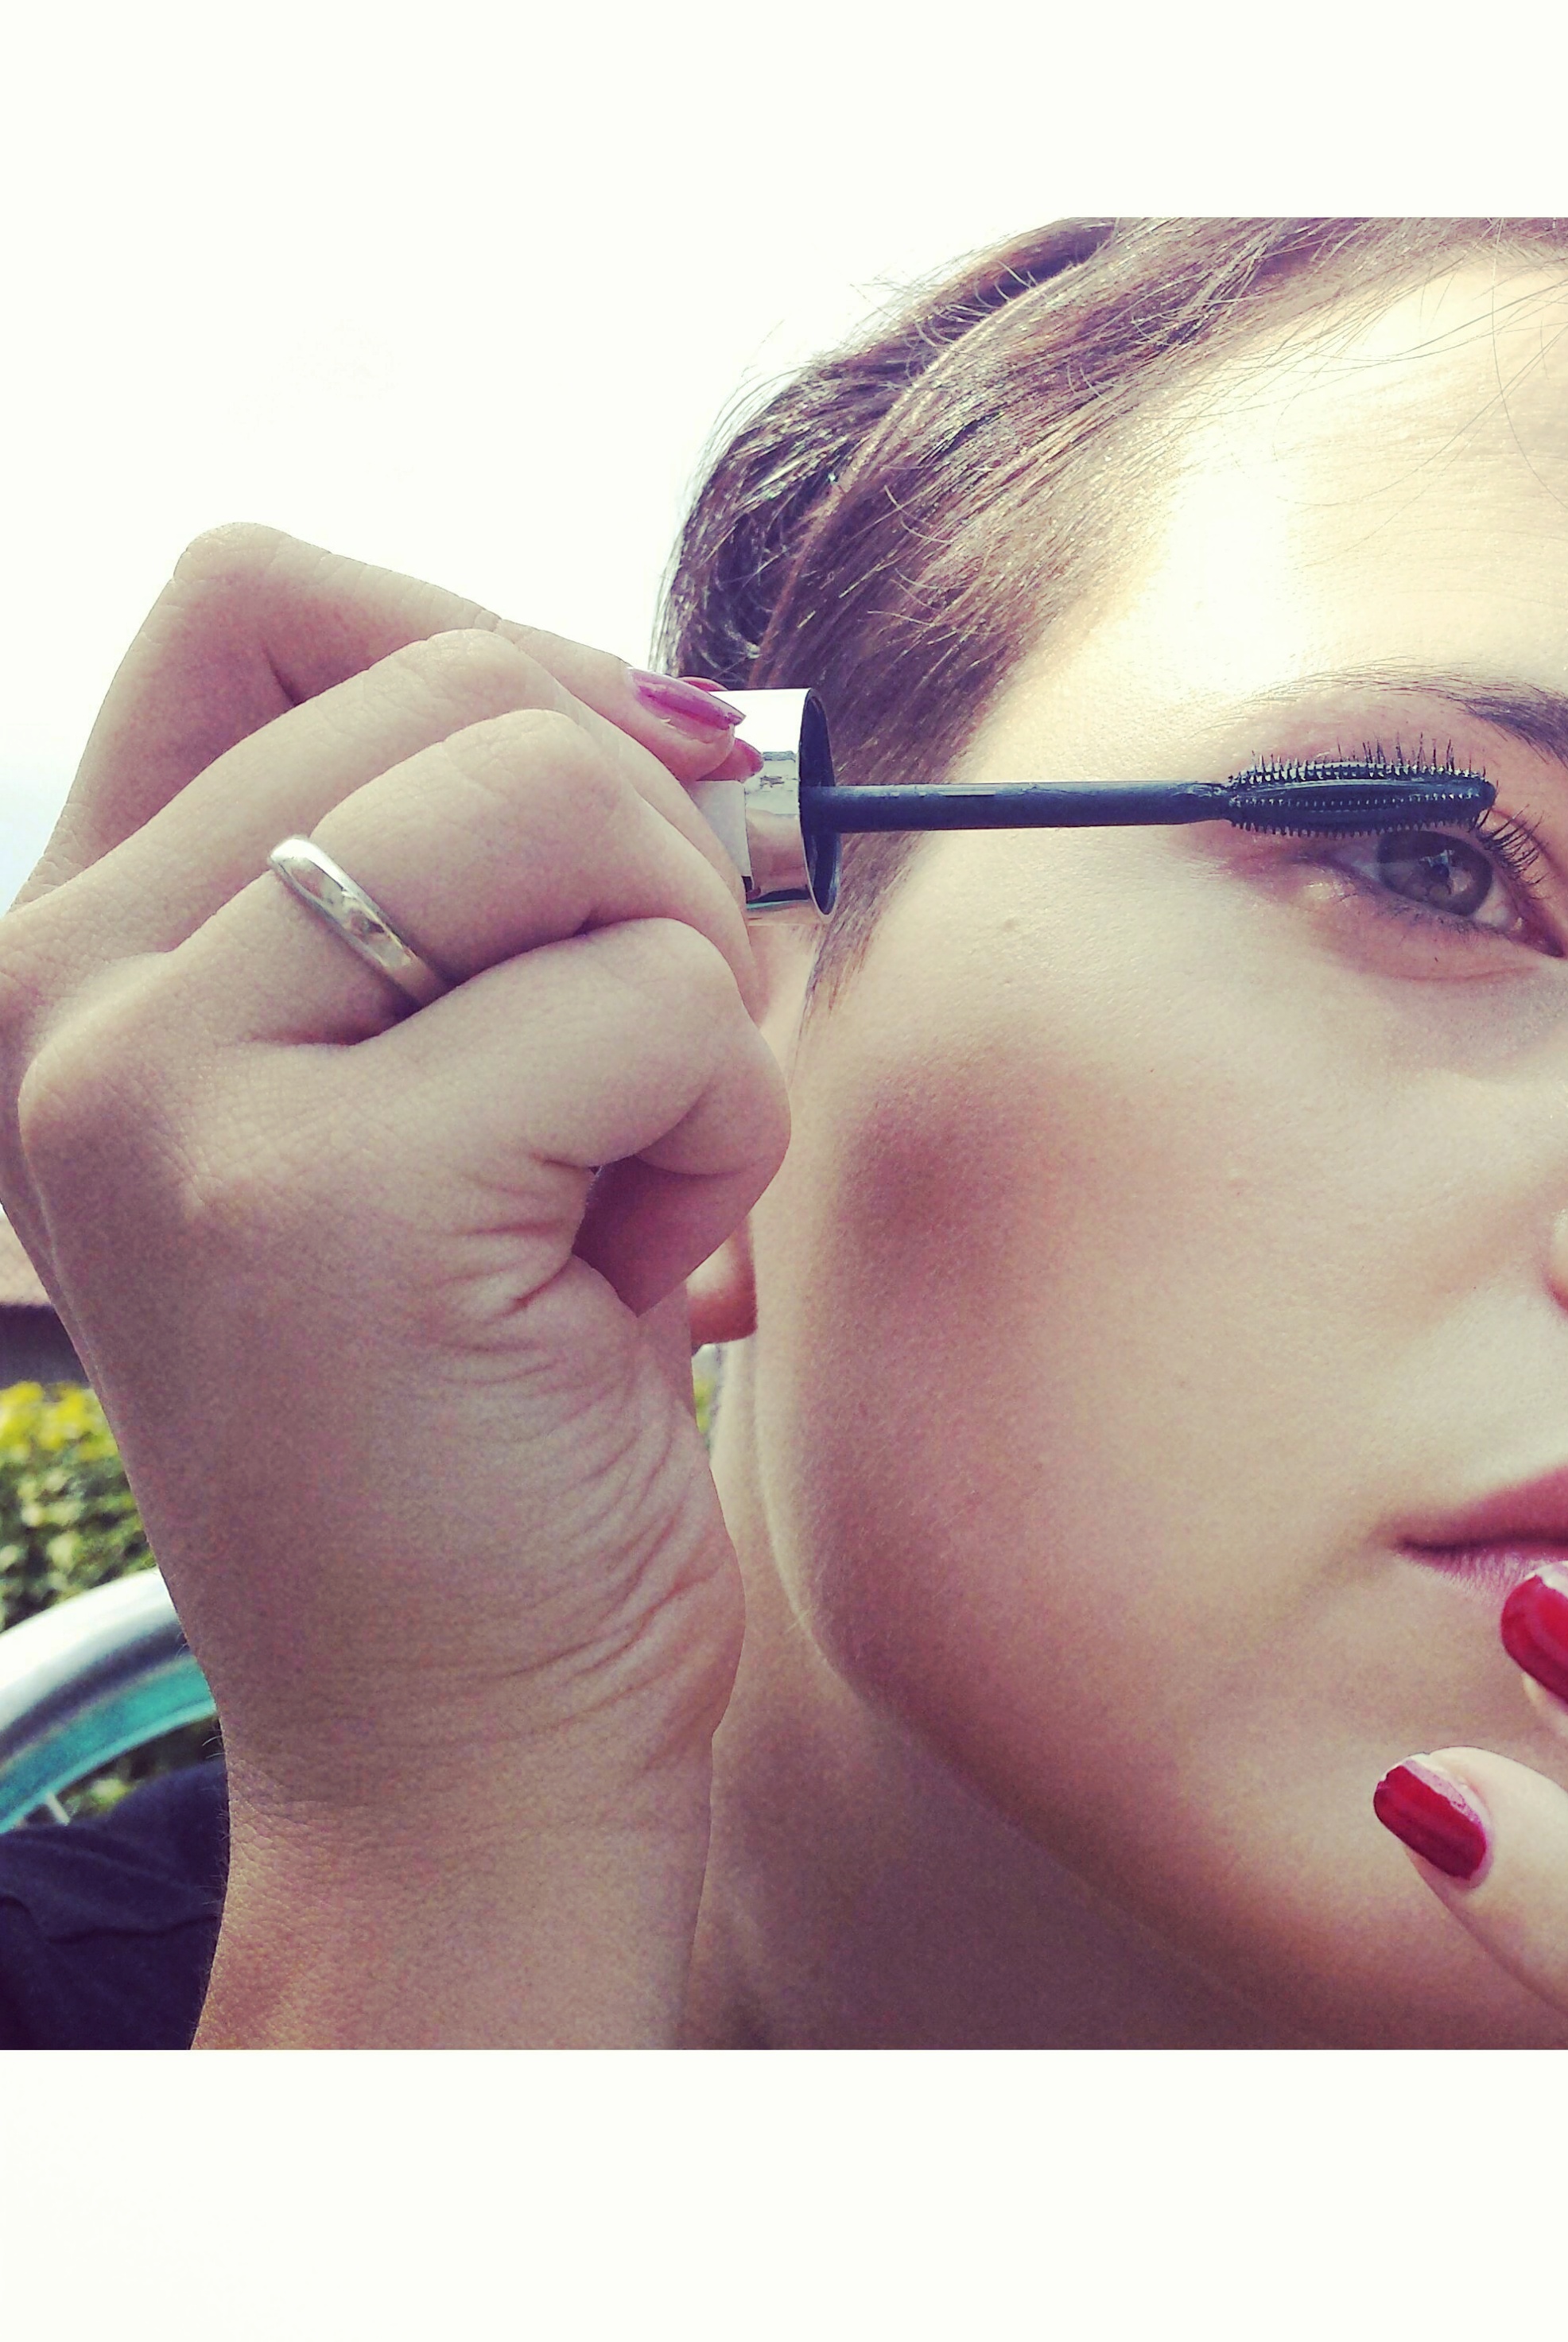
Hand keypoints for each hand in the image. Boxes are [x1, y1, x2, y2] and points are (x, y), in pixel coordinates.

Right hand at [0, 528, 786, 2037]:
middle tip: (644, 1074)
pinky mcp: (321, 1195)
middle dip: (647, 857)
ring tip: (634, 1178)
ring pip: (567, 805)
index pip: (264, 595)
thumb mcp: (460, 1095)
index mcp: (81, 949)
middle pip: (462, 683)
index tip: (645, 805)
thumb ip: (504, 890)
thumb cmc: (502, 1415)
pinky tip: (649, 1279)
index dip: (508, 655)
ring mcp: (164, 1089)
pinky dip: (727, 1127)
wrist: (466, 1746)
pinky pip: (659, 1004)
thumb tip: (713, 716)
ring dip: (692, 985)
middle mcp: (66, 993)